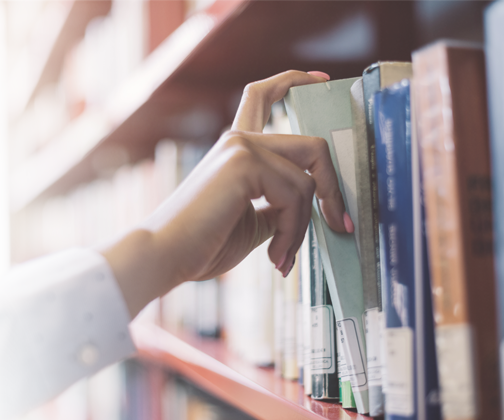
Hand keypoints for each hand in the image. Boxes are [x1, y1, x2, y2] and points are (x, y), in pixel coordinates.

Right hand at [98, 70, 351, 315]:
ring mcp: (241, 147)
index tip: (322, 80)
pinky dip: (293, 231)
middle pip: (312, 147)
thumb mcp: (254, 222)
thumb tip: (317, 208)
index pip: (263, 95)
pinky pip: (296, 195)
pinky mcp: (244, 162)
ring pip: (308, 180)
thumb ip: (281, 204)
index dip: (296, 81)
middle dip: (333, 190)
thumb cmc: (201, 245)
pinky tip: (275, 254)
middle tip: (339, 225)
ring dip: (304, 226)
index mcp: (234, 148)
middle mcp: (238, 139)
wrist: (164, 256)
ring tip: (284, 256)